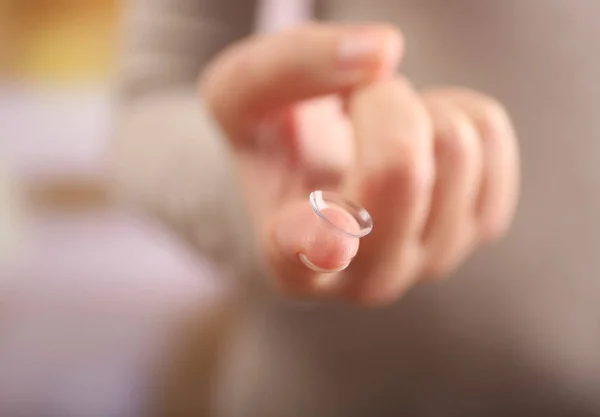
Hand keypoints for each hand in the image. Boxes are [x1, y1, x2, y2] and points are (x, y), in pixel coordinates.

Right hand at [201, 23, 518, 305]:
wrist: (318, 172)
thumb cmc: (274, 142)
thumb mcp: (240, 94)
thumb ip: (289, 66)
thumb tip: (383, 52)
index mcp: (292, 262)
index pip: (304, 256)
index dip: (319, 241)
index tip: (329, 241)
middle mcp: (367, 277)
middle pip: (399, 168)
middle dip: (377, 100)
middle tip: (348, 107)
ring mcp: (432, 258)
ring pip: (453, 144)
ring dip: (415, 106)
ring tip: (377, 131)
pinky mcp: (481, 228)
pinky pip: (488, 133)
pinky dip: (451, 109)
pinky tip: (418, 140)